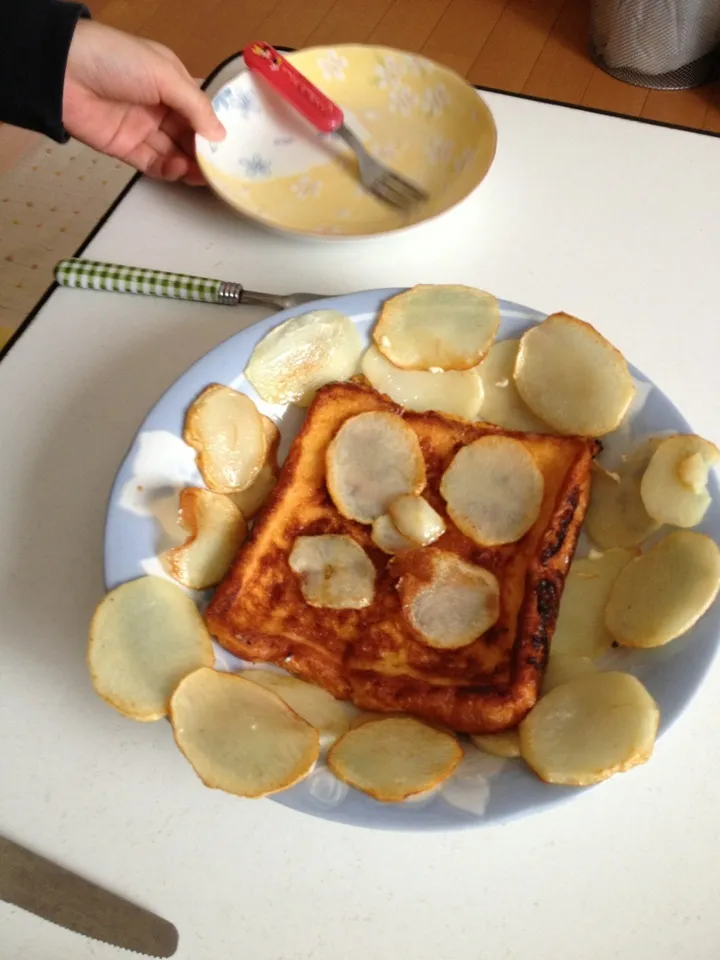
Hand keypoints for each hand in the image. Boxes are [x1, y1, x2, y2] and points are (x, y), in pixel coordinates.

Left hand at [63, 20, 224, 183]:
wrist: (62, 72)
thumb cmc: (117, 61)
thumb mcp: (165, 75)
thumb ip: (195, 107)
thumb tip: (220, 136)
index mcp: (171, 81)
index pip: (200, 109)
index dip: (215, 127)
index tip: (234, 145)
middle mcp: (159, 105)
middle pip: (190, 135)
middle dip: (206, 152)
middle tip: (224, 169)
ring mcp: (142, 128)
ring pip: (175, 152)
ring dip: (191, 165)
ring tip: (205, 175)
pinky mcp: (125, 148)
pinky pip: (154, 164)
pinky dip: (169, 170)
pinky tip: (180, 171)